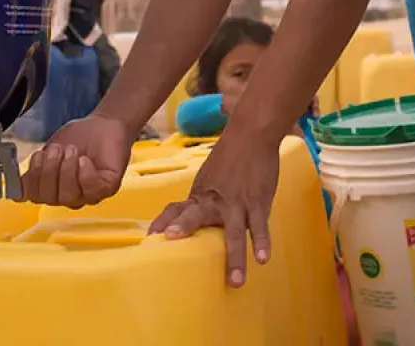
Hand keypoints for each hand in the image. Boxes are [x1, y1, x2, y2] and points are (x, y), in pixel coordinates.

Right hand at [20, 113, 134, 207]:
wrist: (103, 124)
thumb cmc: (79, 137)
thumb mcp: (51, 151)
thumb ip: (36, 168)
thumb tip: (18, 184)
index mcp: (53, 189)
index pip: (35, 196)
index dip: (33, 178)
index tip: (38, 156)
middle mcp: (70, 196)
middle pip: (50, 198)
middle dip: (50, 171)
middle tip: (57, 149)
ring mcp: (89, 195)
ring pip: (69, 196)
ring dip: (67, 170)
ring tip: (72, 150)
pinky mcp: (107, 187)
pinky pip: (92, 190)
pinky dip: (85, 174)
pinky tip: (84, 160)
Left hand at [149, 127, 280, 286]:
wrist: (252, 133)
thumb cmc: (230, 155)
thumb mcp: (210, 176)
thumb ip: (203, 198)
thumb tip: (190, 215)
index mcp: (200, 193)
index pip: (177, 208)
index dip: (164, 222)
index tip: (151, 237)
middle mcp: (215, 199)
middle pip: (196, 215)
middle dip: (185, 228)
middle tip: (171, 242)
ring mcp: (237, 202)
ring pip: (235, 233)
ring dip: (235, 257)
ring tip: (235, 281)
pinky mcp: (257, 202)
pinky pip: (260, 225)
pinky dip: (262, 242)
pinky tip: (263, 259)